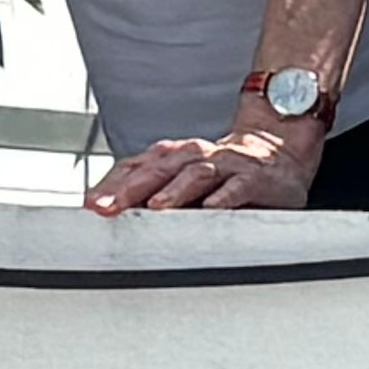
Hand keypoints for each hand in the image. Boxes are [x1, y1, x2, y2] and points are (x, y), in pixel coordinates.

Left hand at [87, 120, 319, 214]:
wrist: (277, 153)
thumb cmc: (222, 174)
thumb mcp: (184, 180)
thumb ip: (151, 194)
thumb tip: (108, 215)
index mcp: (174, 157)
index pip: (136, 166)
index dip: (111, 185)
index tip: (90, 205)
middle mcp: (196, 156)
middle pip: (159, 168)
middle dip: (131, 188)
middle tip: (109, 208)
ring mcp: (226, 164)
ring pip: (196, 173)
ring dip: (175, 190)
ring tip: (156, 207)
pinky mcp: (255, 178)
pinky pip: (239, 186)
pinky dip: (225, 197)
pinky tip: (212, 208)